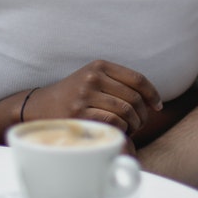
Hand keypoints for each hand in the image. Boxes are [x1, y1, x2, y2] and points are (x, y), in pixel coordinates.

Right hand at [26, 60, 162, 134]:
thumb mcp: (92, 79)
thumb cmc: (73, 96)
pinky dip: (121, 129)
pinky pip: (114, 121)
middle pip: (134, 97)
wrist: (39, 107)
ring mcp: (85, 95)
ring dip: (134, 124)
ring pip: (126, 110)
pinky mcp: (80, 113)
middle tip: (140, 123)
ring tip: (130, 129)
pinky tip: (118, 131)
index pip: (137, 79)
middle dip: (143, 114)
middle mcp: (93, 77)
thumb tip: (151, 99)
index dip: (153, 94)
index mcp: (100, 65)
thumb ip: (117, 83)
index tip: (158, 106)